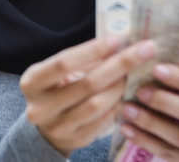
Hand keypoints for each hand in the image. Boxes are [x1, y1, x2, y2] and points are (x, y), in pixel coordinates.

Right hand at [19, 37, 156, 156]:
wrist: (48, 128)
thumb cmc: (60, 88)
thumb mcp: (62, 72)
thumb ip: (85, 59)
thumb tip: (122, 42)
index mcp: (32, 82)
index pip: (64, 62)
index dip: (92, 49)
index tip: (118, 39)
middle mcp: (40, 107)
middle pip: (87, 83)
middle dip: (121, 64)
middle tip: (146, 49)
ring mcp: (57, 127)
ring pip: (98, 104)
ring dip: (120, 86)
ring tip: (133, 73)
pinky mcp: (75, 141)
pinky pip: (104, 120)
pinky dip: (118, 104)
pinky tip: (127, 93)